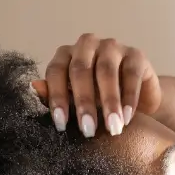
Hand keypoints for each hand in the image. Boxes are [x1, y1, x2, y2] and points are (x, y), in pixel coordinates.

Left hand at [30, 34, 161, 136]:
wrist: (139, 100)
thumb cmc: (101, 100)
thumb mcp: (77, 100)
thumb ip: (57, 95)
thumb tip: (35, 87)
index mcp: (66, 54)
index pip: (56, 71)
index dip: (57, 97)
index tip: (61, 125)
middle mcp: (87, 45)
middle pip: (81, 70)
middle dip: (84, 102)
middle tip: (88, 130)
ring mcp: (113, 46)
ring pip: (106, 71)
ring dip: (109, 102)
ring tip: (112, 127)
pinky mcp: (136, 55)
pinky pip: (131, 75)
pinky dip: (129, 98)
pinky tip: (127, 118)